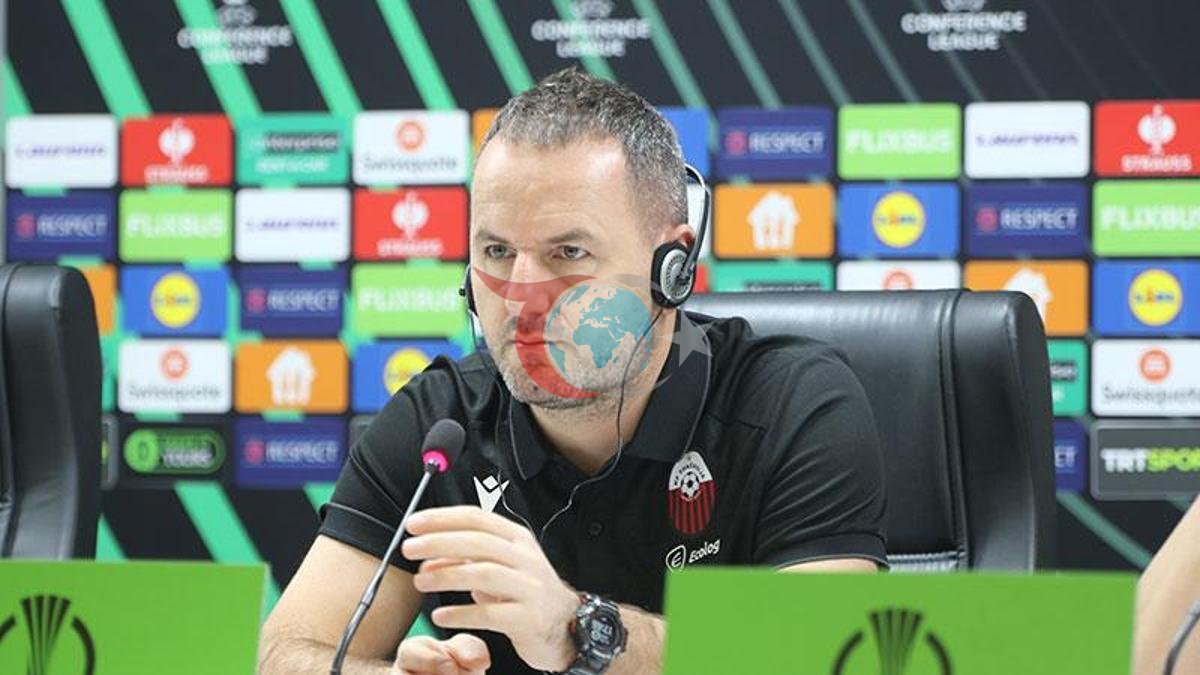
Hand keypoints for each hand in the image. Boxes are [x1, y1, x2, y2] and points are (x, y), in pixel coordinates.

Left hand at [402, 506, 579, 671]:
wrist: (564, 624)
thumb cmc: (526, 592)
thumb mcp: (496, 569)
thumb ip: (463, 561)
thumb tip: (427, 558)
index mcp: (517, 539)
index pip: (477, 518)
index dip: (443, 518)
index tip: (414, 524)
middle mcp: (525, 558)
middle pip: (479, 542)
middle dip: (439, 542)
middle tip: (410, 549)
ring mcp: (530, 587)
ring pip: (484, 573)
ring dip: (447, 575)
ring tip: (420, 581)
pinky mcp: (529, 618)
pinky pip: (490, 613)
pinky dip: (461, 613)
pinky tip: (440, 615)